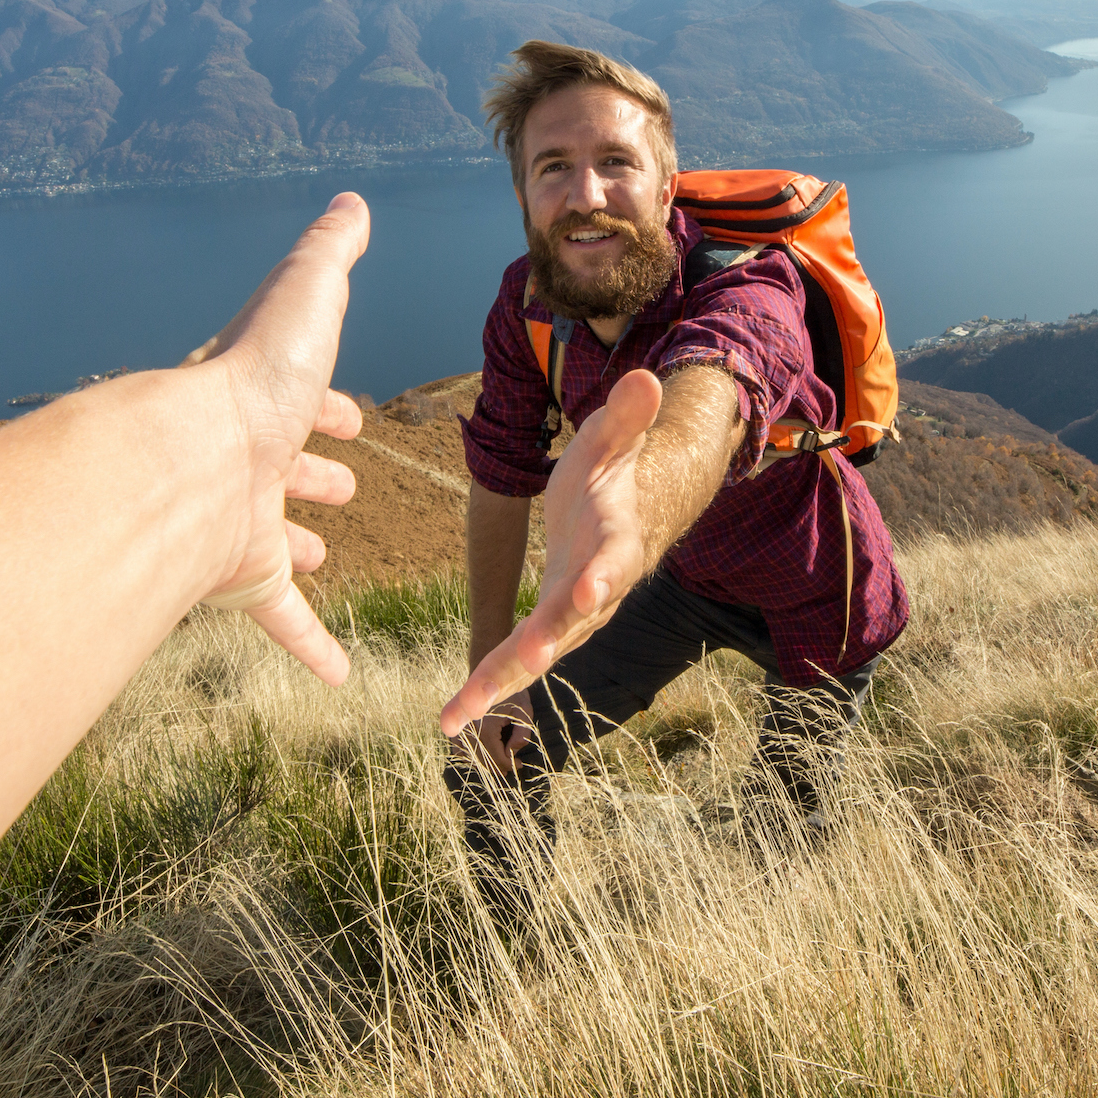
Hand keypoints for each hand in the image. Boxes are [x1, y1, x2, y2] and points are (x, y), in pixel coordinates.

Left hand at [178, 192, 369, 685]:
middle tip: (339, 484)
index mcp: (256, 398)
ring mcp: (239, 523)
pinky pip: (282, 619)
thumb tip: (352, 202)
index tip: (351, 414)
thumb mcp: (305, 295)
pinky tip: (339, 676)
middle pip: (279, 467)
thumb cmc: (252, 378)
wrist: (191, 461)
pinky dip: (311, 646)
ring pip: (272, 541)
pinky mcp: (242, 578)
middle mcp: (242, 461)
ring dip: (297, 547)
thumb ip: (330, 252)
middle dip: (310, 470)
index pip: (293, 397)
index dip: (324, 403)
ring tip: (324, 552)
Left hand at [440, 368, 662, 734]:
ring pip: (536, 653)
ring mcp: (569, 617)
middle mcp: (596, 590)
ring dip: (500, 683)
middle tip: (523, 663)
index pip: (614, 562)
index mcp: (615, 543)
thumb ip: (626, 417)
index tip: (587, 593)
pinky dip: (482, 690)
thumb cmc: (612, 475)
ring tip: (460, 712)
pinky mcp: (543, 630)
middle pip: (572, 621)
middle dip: (546, 643)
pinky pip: (512, 663)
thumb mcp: (613, 441)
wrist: (618, 517)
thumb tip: (648, 378)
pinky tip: (449, 719)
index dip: (603, 577)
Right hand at [455, 691, 536, 774]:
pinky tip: (484, 751)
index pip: (496, 759)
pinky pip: (459, 751)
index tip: (519, 763)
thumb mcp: (524, 711)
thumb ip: (522, 734)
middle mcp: (468, 731)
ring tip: (500, 757)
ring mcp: (459, 731)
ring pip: (471, 759)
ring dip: (486, 762)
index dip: (510, 765)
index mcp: (485, 728)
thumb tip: (512, 752)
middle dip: (499, 766)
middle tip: (513, 763)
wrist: (490, 675)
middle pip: (484, 762)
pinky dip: (471, 755)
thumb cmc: (511, 695)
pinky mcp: (455, 729)